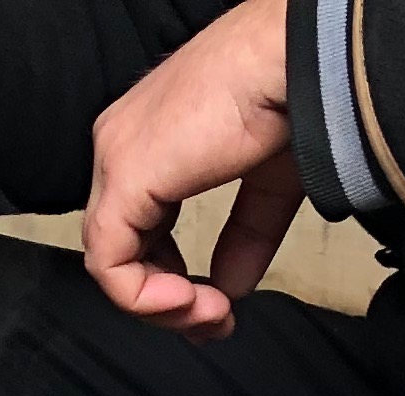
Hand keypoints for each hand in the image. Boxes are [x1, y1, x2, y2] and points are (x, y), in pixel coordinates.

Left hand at [84, 0, 299, 336]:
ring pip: (110, 261)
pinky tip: (187, 301)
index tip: (218, 306)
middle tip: (213, 323)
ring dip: (159, 306)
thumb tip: (232, 285)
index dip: (171, 280)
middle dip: (165, 302)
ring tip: (210, 313)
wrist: (294, 63)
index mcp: (152, 139)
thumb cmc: (289, 95)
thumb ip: (244, 235)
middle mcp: (122, 144)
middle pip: (121, 249)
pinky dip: (143, 297)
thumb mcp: (269, 182)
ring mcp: (117, 158)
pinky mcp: (124, 175)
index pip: (139, 228)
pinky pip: (110, 262)